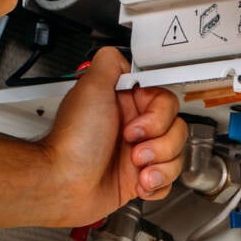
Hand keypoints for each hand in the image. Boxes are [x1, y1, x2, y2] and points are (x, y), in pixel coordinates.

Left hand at [40, 48, 186, 226]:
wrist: (64, 185)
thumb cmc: (74, 142)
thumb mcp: (89, 87)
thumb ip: (109, 63)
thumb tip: (121, 55)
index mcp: (125, 105)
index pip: (165, 101)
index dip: (158, 114)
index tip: (138, 125)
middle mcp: (135, 129)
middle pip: (176, 128)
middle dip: (159, 142)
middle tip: (132, 146)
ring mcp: (140, 155)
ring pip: (176, 154)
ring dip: (160, 164)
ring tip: (136, 168)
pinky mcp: (142, 180)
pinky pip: (170, 179)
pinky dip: (157, 183)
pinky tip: (140, 184)